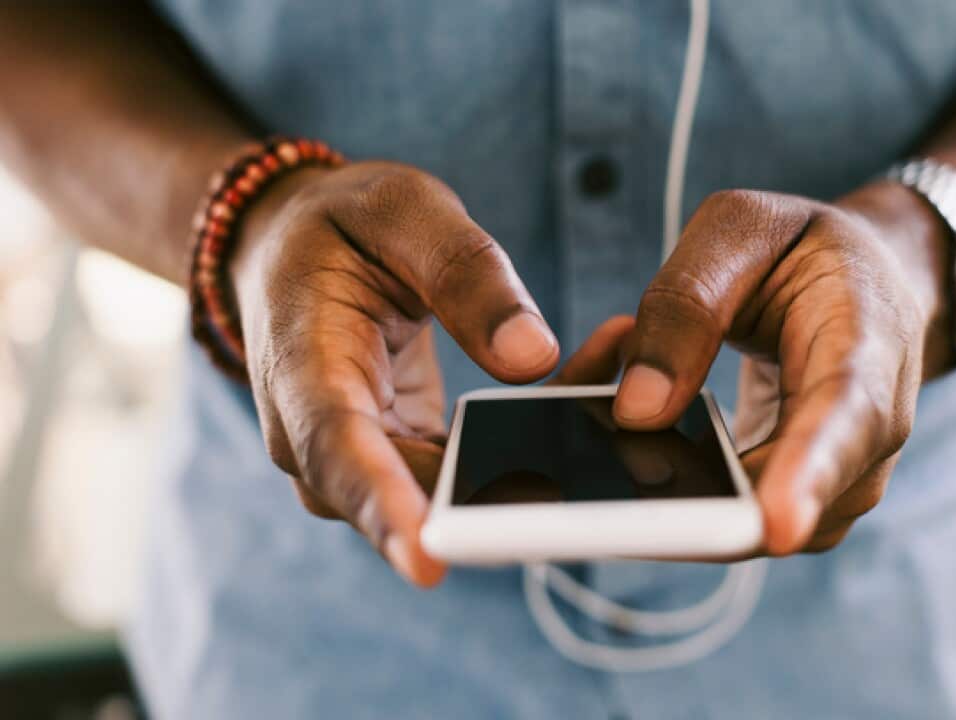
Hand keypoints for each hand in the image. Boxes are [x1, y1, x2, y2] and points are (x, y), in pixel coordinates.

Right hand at [229, 162, 560, 586]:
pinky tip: (589, 388)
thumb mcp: (404, 212)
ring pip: (450, 493)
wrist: (296, 252)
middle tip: (596, 475)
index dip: (383, 507)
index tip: (430, 560)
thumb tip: (532, 357)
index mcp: (302, 364)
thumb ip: (465, 275)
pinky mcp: (403, 460)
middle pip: (405, 495)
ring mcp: (362, 458)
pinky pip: (469, 473)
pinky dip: (531, 441)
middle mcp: (319, 434)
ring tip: (612, 392)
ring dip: (534, 457)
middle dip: (500, 495)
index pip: (336, 450)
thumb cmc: (344, 226)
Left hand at [612, 182, 952, 554]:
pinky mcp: (794, 502)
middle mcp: (867, 433)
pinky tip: (628, 409)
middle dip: (683, 500)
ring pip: (739, 526)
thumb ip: (687, 307)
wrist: (868, 282)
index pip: (847, 417)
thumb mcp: (742, 230)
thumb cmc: (806, 250)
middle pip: (785, 502)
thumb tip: (637, 412)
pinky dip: (660, 471)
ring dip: (655, 468)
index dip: (809, 474)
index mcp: (868, 343)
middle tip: (592, 453)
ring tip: (605, 377)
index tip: (775, 526)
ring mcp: (836, 482)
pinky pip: (719, 514)